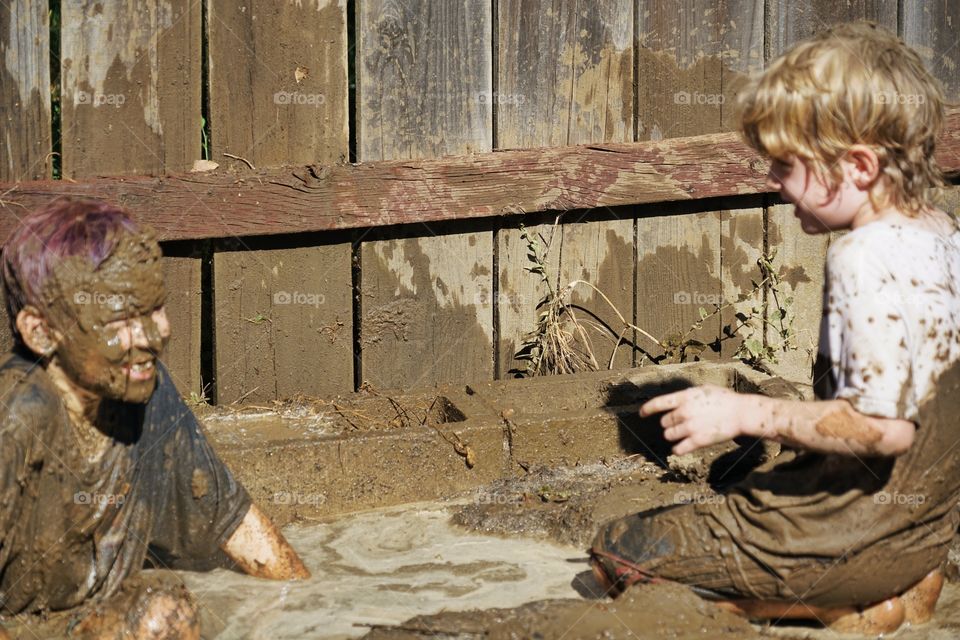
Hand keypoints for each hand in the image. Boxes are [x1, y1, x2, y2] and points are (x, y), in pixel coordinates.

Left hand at [640, 385, 766, 454]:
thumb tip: (675, 401)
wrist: (741, 413)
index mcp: (685, 397)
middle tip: (681, 423)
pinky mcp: (698, 441)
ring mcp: (690, 427)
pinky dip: (677, 449)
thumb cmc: (724, 399)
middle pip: (664, 422)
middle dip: (669, 424)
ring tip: (683, 433)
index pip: (658, 403)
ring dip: (672, 436)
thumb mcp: (703, 390)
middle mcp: (684, 412)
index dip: (647, 409)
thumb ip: (687, 396)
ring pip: (669, 435)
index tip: (641, 414)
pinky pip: (679, 449)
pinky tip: (679, 448)